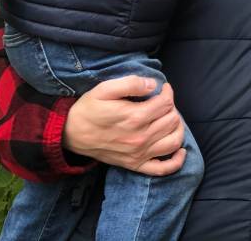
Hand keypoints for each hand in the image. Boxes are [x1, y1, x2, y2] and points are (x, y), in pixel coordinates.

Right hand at [63, 76, 186, 175]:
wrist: (70, 134)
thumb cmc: (88, 109)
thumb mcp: (105, 88)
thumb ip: (131, 83)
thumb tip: (154, 85)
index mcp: (134, 117)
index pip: (166, 103)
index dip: (167, 92)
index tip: (162, 88)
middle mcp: (140, 138)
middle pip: (172, 119)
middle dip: (171, 107)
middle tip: (161, 102)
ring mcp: (139, 154)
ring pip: (174, 141)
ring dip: (177, 127)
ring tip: (169, 118)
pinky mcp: (135, 165)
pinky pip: (163, 168)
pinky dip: (176, 161)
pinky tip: (180, 150)